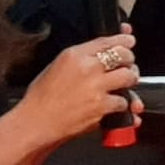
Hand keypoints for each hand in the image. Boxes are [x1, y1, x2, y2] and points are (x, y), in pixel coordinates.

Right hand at [13, 34, 139, 147]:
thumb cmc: (41, 98)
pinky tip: (114, 106)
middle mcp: (88, 68)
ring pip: (129, 76)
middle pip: (124, 55)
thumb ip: (81, 57)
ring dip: (130, 81)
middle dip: (129, 61)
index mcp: (74, 55)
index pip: (107, 40)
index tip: (129, 40)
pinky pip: (124, 101)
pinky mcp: (101, 106)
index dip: (124, 40)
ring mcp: (96, 87)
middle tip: (127, 66)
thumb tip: (104, 49)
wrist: (34, 124)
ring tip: (124, 85)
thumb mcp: (56, 67)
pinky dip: (122, 105)